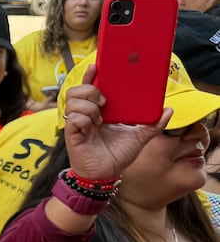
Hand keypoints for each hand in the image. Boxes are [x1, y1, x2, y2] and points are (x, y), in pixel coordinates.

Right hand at [63, 65, 168, 180]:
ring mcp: (77, 124)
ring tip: (99, 117)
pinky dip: (83, 118)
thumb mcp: (139, 137)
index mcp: (99, 112)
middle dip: (90, 89)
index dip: (91, 76)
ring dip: (88, 105)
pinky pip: (73, 118)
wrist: (106, 175)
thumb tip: (169, 110)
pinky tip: (92, 126)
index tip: (97, 67)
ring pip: (73, 101)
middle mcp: (86, 115)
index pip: (90, 88)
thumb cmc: (118, 156)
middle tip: (104, 101)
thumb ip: (153, 124)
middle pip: (76, 90)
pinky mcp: (72, 134)